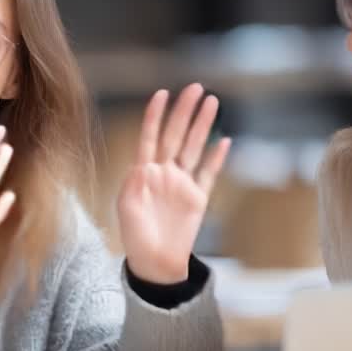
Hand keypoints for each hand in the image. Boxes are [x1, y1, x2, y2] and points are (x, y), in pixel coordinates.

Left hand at [118, 84, 229, 283]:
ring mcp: (182, 183)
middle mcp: (164, 172)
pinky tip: (224, 140)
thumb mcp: (126, 209)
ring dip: (202, 125)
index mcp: (142, 172)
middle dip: (185, 111)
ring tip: (212, 102)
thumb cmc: (135, 236)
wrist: (155, 262)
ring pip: (193, 147)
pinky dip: (216, 158)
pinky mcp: (198, 198)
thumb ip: (134, 184)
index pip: (150, 136)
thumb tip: (142, 166)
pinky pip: (209, 173)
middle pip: (175, 134)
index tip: (162, 93)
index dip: (155, 115)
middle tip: (196, 87)